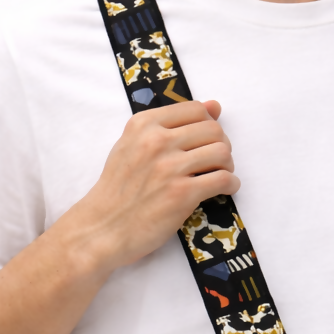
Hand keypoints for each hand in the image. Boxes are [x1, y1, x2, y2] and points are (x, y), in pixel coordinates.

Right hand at [70, 98, 239, 271]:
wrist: (102, 228)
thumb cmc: (118, 189)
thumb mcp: (134, 146)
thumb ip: (171, 125)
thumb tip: (214, 105)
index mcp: (144, 124)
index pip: (195, 109)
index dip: (208, 124)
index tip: (205, 141)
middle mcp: (156, 141)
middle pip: (213, 130)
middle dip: (221, 145)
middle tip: (215, 162)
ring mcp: (169, 167)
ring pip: (221, 152)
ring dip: (227, 165)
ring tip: (219, 174)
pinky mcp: (181, 193)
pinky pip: (223, 179)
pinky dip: (231, 184)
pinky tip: (225, 189)